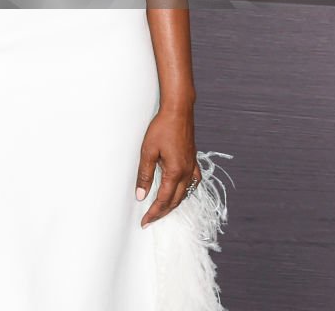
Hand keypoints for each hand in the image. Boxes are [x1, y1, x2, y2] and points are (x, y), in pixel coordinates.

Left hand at [134, 105, 199, 228]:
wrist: (179, 111)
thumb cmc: (162, 127)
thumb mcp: (148, 150)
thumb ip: (144, 175)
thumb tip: (140, 195)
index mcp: (175, 172)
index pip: (163, 200)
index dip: (153, 213)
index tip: (145, 222)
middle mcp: (186, 173)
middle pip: (175, 201)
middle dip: (162, 212)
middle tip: (150, 219)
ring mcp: (192, 167)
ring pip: (185, 194)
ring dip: (173, 204)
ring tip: (162, 209)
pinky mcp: (193, 160)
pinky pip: (192, 183)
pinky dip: (185, 192)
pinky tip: (180, 191)